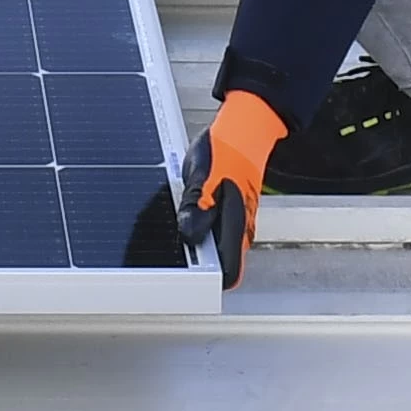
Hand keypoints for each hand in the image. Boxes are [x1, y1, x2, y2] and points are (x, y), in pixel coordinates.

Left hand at [187, 90, 286, 275]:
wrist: (243, 129)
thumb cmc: (226, 148)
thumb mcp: (202, 175)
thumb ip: (195, 206)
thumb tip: (190, 234)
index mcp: (235, 225)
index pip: (226, 273)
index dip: (204, 282)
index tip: (181, 275)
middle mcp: (238, 229)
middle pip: (216, 265)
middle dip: (192, 263)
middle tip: (167, 250)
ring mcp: (234, 221)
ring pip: (211, 247)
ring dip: (192, 243)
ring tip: (171, 229)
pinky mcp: (227, 211)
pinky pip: (209, 231)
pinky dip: (194, 228)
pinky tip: (180, 213)